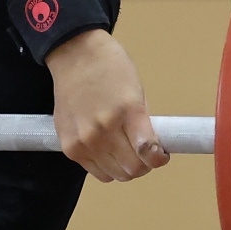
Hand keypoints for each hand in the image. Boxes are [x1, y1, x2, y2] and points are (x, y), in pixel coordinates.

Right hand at [44, 29, 166, 181]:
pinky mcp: (69, 146)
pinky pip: (95, 171)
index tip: (160, 155)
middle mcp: (104, 129)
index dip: (159, 159)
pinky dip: (105, 166)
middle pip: (132, 170)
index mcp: (128, 111)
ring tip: (123, 150)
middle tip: (143, 153)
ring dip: (124, 167)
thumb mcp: (137, 90)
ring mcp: (84, 140)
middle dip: (144, 165)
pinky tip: (106, 149)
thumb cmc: (108, 67)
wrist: (74, 54)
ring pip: (114, 175)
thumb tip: (151, 149)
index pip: (148, 153)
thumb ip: (143, 123)